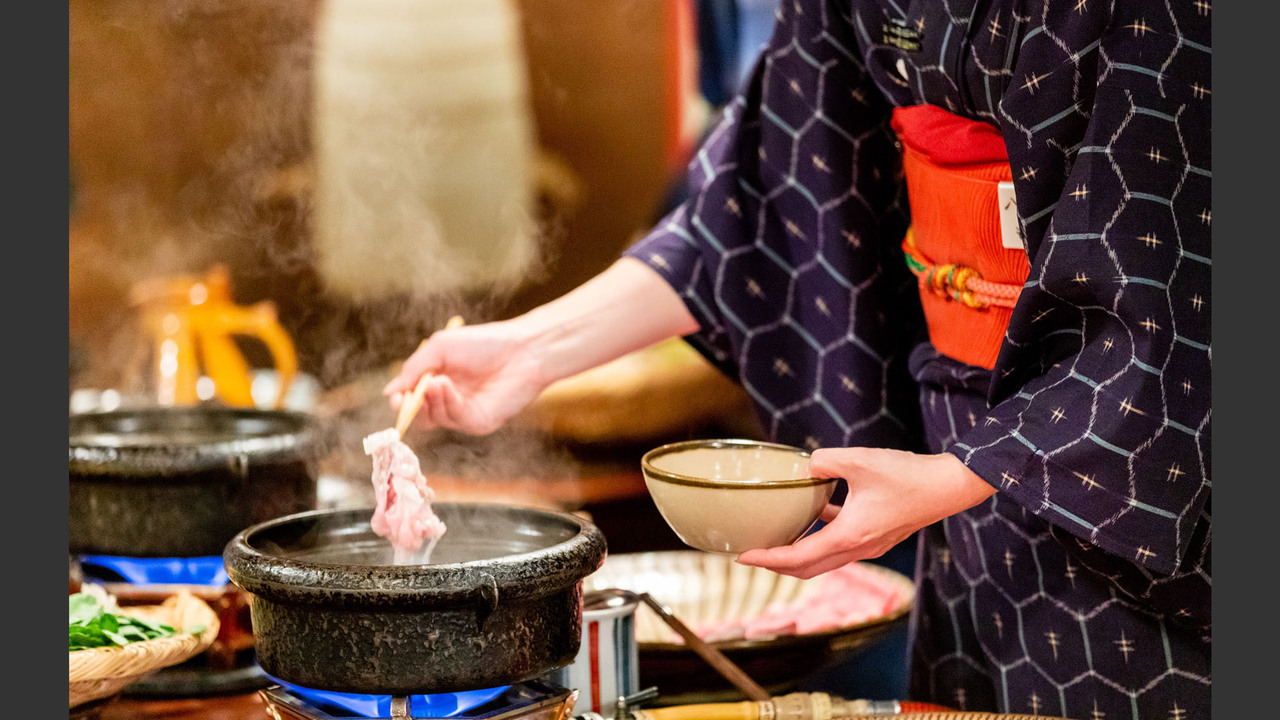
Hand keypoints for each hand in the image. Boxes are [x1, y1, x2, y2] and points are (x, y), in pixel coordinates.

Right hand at [382, 320, 549, 435]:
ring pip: (435, 419)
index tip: (395, 396)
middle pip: (421, 416)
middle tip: (406, 398)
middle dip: (410, 408)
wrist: (523, 350)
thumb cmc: (485, 343)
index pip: (413, 398)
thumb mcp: (440, 347)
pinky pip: (455, 419)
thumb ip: (413, 368)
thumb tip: (388, 391)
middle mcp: (451, 399)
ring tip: (437, 380)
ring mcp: (465, 413)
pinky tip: (447, 386)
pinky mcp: (480, 421)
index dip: (401, 400)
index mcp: (440, 380)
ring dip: (430, 401)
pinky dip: (447, 403)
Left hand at [736, 447, 996, 577]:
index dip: (767, 558)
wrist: (950, 486)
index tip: (742, 556)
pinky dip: (823, 536)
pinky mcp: (880, 536)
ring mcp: (871, 545)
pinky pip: (842, 544)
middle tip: (751, 554)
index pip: (798, 557)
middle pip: (808, 568)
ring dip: (800, 554)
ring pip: (826, 559)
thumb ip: (824, 461)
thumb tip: (805, 464)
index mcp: (849, 536)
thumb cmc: (908, 475)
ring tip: (777, 539)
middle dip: (777, 565)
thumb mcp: (859, 460)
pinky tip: (817, 511)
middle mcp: (859, 548)